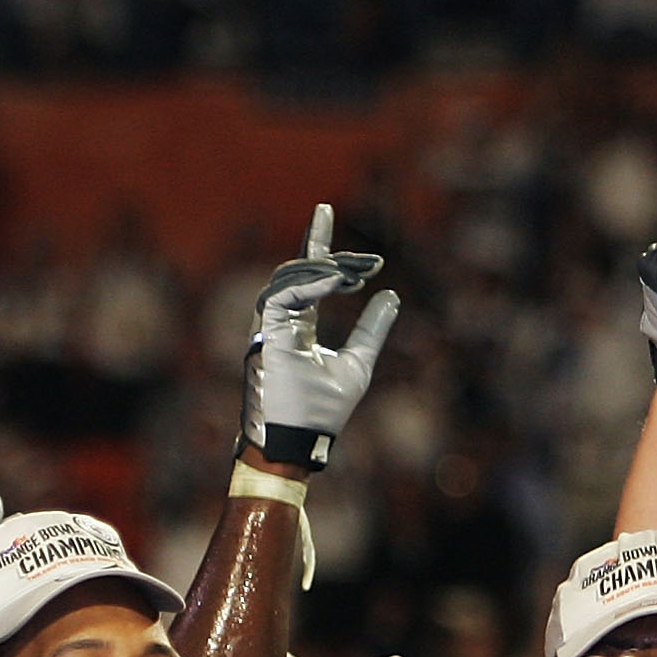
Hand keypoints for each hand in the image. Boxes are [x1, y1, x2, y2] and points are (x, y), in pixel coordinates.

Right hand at [242, 203, 398, 466]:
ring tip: (357, 272)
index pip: (304, 277)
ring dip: (323, 270)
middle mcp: (278, 324)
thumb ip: (370, 329)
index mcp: (295, 328)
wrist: (299, 446)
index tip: (324, 210)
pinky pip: (283, 298)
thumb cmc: (322, 414)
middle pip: (296, 272)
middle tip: (368, 259)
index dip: (315, 243)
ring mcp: (268, 331)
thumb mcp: (358, 364)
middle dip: (327, 253)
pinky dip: (311, 286)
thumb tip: (391, 295)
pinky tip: (340, 281)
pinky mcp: (264, 339)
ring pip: (286, 280)